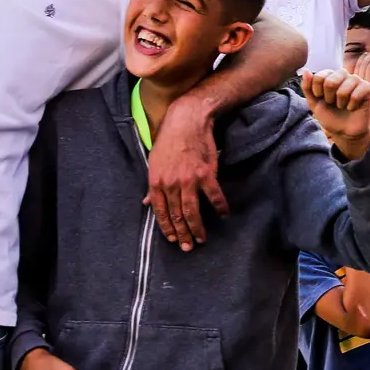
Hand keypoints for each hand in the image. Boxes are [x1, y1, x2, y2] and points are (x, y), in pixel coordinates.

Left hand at [145, 97, 226, 250]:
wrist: (186, 122)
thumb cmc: (168, 141)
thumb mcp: (154, 163)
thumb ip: (151, 186)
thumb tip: (145, 204)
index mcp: (156, 182)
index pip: (160, 212)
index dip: (167, 228)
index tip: (173, 239)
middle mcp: (171, 184)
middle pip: (177, 215)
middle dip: (183, 234)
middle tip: (188, 247)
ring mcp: (189, 180)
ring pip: (192, 211)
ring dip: (197, 228)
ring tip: (201, 238)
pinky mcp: (206, 174)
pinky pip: (213, 196)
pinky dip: (220, 207)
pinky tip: (224, 214)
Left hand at [303, 69, 369, 159]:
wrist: (344, 131)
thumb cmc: (330, 116)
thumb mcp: (314, 104)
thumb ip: (307, 87)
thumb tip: (306, 70)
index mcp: (330, 76)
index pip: (320, 76)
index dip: (317, 91)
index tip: (321, 99)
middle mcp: (343, 75)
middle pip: (331, 81)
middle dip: (329, 98)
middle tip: (333, 103)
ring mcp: (356, 81)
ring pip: (344, 88)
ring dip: (341, 103)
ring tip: (343, 106)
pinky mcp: (367, 88)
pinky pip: (357, 94)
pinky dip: (352, 105)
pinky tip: (352, 107)